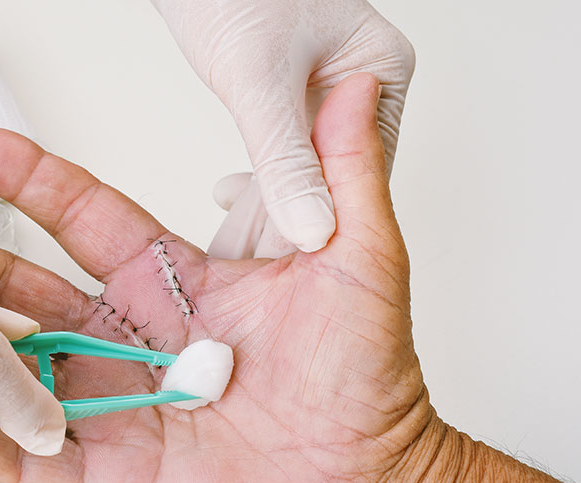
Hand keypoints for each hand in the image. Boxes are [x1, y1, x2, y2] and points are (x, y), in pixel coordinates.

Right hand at [0, 73, 430, 482]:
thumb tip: (352, 89)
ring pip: (18, 368)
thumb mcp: (359, 264)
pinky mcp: (110, 470)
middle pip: (33, 290)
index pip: (88, 216)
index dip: (31, 181)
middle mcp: (138, 339)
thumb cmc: (367, 382)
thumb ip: (343, 176)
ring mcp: (117, 405)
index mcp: (178, 284)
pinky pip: (31, 454)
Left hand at [153, 0, 414, 256]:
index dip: (323, 225)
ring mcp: (323, 90)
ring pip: (302, 170)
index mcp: (380, 72)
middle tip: (256, 280)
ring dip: (268, 209)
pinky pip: (279, 155)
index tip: (292, 273)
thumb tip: (312, 230)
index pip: (362, 171)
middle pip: (332, 175)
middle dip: (290, 224)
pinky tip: (232, 212)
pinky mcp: (286, 95)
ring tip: (237, 260)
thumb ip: (284, 158)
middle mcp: (359, 85)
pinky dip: (256, 183)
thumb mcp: (259, 80)